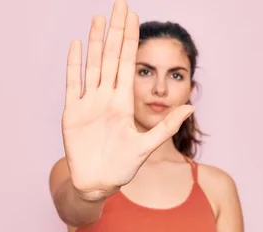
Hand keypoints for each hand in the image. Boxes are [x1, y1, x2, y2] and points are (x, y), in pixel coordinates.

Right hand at [61, 0, 194, 201]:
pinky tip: (76, 45)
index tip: (134, 17)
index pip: (127, 64)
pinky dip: (74, 65)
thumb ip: (167, 126)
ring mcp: (89, 103)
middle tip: (119, 4)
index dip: (130, 41)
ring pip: (92, 65)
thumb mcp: (147, 146)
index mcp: (124, 103)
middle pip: (110, 57)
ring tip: (98, 18)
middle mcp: (106, 98)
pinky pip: (73, 83)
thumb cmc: (122, 167)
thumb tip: (190, 107)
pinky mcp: (72, 112)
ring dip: (94, 41)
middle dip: (115, 31)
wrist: (97, 183)